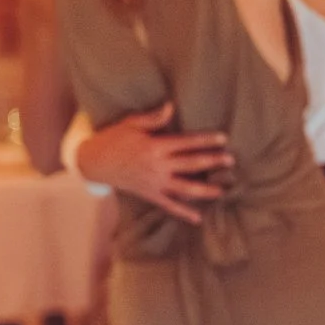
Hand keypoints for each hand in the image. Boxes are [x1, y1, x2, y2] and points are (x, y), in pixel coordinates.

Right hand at [76, 103, 233, 225]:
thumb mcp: (131, 124)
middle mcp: (157, 166)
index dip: (205, 140)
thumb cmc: (113, 139)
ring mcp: (154, 182)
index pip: (186, 142)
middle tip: (231, 160)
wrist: (92, 162)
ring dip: (204, 190)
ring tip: (223, 190)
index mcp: (154, 146)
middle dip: (212, 161)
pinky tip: (198, 218)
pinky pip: (168, 205)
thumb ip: (153, 118)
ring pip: (184, 188)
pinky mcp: (149, 194)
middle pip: (190, 164)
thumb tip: (171, 106)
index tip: (224, 138)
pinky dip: (183, 212)